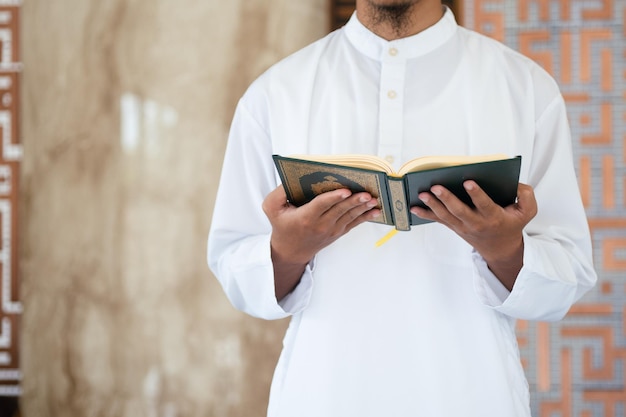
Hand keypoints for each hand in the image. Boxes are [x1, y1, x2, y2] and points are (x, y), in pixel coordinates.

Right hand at [262, 185, 380, 298]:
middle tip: (366, 193)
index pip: (321, 205)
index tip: (345, 191)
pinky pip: (353, 224)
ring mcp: (331, 230)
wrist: (290, 251)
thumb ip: (279, 192)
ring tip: (373, 200)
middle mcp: (320, 225)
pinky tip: (376, 211)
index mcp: (305, 217)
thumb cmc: (282, 225)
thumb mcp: (271, 208)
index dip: (334, 198)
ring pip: (349, 216)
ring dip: (362, 208)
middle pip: (339, 210)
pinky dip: (365, 217)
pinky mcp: (337, 232)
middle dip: (354, 201)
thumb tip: (289, 179)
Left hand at [410, 181, 536, 289]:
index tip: (468, 182)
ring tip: (422, 193)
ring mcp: (462, 226)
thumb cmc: (511, 225)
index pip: (484, 204)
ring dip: (432, 205)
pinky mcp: (454, 226)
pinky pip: (438, 220)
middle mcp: (476, 223)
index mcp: (493, 217)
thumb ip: (526, 195)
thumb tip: (515, 184)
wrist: (500, 248)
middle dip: (447, 198)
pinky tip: (413, 207)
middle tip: (436, 186)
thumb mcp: (527, 212)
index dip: (476, 194)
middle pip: (459, 210)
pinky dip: (425, 214)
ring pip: (446, 215)